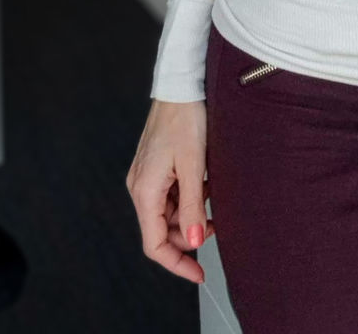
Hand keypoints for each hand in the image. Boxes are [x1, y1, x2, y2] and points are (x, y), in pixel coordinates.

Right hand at [126, 99, 216, 284]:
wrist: (182, 84)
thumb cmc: (186, 118)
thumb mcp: (194, 166)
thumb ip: (192, 206)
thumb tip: (192, 242)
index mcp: (144, 190)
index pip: (154, 244)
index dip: (177, 263)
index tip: (198, 274)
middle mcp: (141, 186)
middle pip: (162, 230)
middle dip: (189, 234)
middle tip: (217, 227)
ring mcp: (148, 176)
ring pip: (169, 212)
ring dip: (192, 212)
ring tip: (214, 198)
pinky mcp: (157, 167)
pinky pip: (173, 193)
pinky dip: (190, 195)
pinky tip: (206, 183)